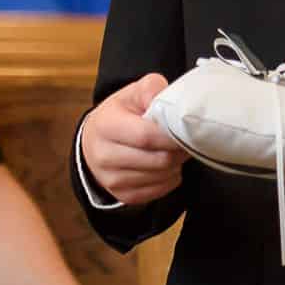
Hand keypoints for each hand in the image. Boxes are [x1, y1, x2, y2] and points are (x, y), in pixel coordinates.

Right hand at [81, 73, 186, 204]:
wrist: (97, 139)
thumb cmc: (122, 112)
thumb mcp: (134, 92)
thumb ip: (152, 89)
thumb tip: (167, 103)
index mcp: (105, 125)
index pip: (147, 136)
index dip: (172, 134)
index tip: (186, 128)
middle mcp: (103, 156)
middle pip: (158, 160)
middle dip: (179, 150)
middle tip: (187, 139)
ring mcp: (110, 179)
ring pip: (161, 176)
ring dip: (176, 164)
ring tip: (176, 149)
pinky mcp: (121, 195)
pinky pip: (158, 191)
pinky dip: (170, 178)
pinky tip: (167, 164)